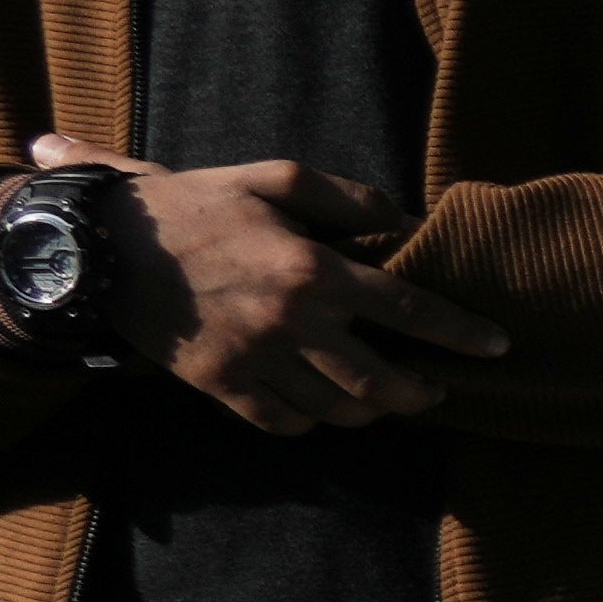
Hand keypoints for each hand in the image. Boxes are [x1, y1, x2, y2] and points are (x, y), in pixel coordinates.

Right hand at [28, 133, 505, 431]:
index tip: (497, 347)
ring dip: (373, 411)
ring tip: (389, 398)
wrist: (105, 246)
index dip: (460, 333)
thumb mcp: (277, 178)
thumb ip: (351, 201)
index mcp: (312, 269)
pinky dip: (316, 421)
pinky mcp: (219, 385)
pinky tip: (328, 406)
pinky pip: (284, 423)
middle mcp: (289, 324)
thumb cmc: (199, 203)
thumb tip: (410, 225)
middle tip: (437, 388)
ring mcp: (253, 362)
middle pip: (379, 381)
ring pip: (336, 410)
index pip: (409, 309)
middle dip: (420, 392)